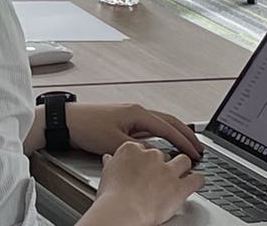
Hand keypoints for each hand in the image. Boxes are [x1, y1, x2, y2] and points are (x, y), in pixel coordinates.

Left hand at [67, 102, 202, 161]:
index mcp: (137, 113)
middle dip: (186, 134)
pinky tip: (165, 145)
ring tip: (187, 147)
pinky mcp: (124, 121)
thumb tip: (157, 155)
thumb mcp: (115, 142)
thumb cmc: (87, 128)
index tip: (197, 152)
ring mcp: (130, 115)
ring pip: (160, 124)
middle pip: (168, 121)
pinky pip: (150, 128)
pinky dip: (162, 135)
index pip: (168, 127)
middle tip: (199, 148)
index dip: (184, 141)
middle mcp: (136, 111)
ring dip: (175, 134)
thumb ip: (138, 149)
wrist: (67, 121)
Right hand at [85, 142, 202, 225]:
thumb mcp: (106, 173)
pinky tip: (197, 182)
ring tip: (183, 172)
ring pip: (183, 160)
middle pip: (163, 154)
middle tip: (161, 173)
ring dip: (184, 166)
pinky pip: (196, 179)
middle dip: (164, 163)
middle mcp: (151, 156)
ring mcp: (167, 170)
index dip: (145, 158)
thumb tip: (110, 159)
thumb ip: (111, 163)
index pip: (143, 148)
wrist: (122, 210)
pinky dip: (198, 180)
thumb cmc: (112, 195)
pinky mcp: (179, 186)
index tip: (145, 165)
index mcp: (132, 149)